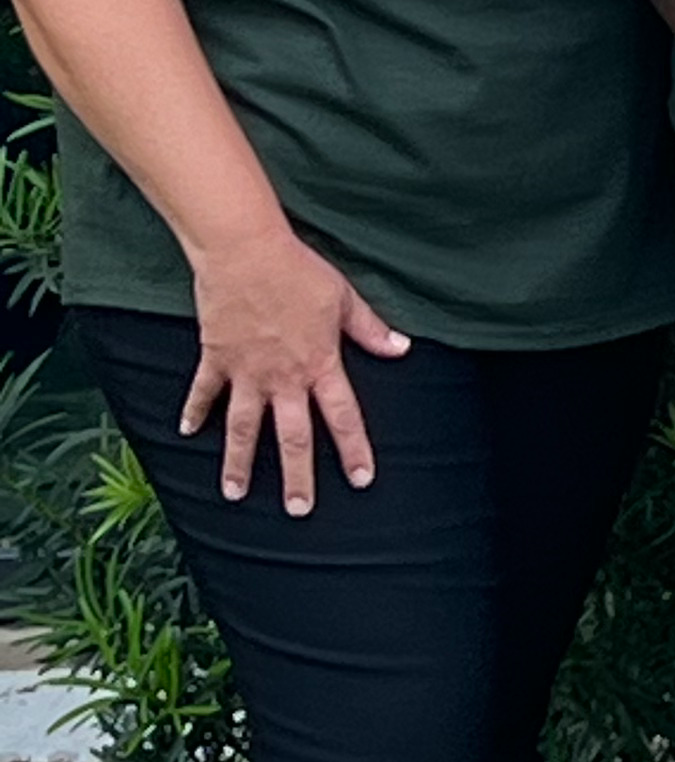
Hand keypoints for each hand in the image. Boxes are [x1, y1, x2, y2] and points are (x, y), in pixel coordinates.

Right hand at [182, 229, 409, 513]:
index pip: (343, 417)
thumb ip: (371, 330)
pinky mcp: (216, 357)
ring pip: (242, 428)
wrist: (245, 251)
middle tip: (299, 510)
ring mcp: (246, 372)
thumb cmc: (299, 270)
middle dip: (297, 476)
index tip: (361, 480)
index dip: (354, 449)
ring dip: (238, 463)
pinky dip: (194, 412)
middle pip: (292, 437)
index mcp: (319, 365)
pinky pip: (203, 392)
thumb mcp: (344, 300)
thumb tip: (402, 348)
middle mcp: (283, 378)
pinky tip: (185, 432)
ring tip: (234, 493)